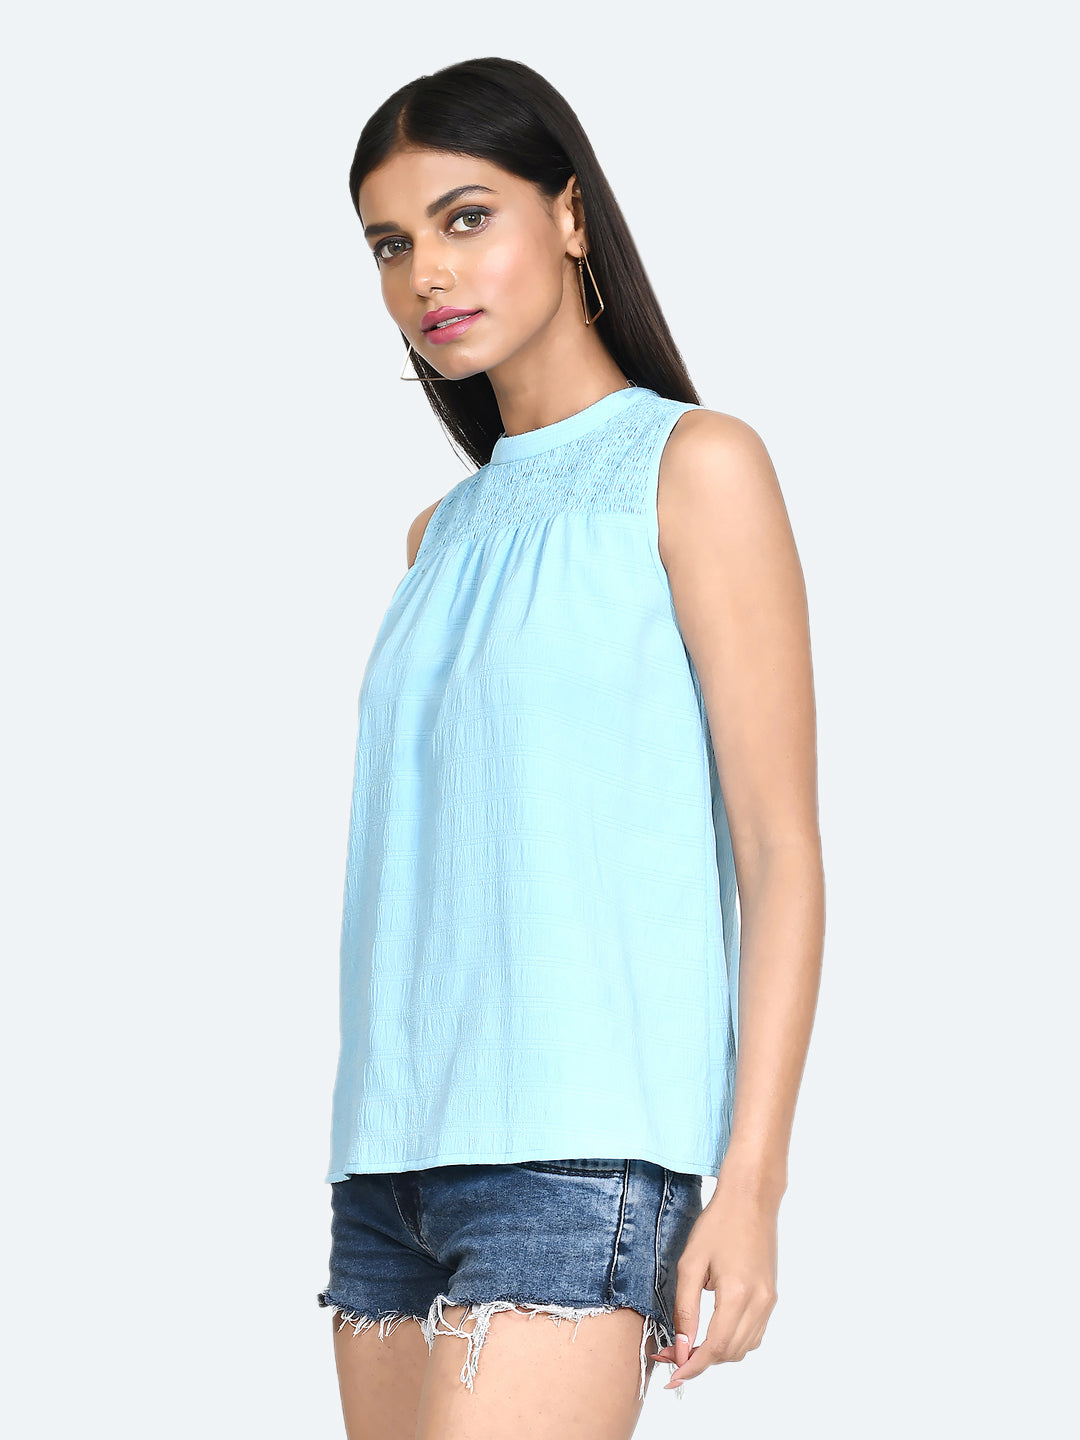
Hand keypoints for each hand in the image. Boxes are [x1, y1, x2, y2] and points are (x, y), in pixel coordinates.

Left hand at [652, 1174, 779, 1389]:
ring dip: (718, 1353)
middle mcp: (759, 1303)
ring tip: (689, 1344)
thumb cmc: (717, 1224)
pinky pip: (755, 1333)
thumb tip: (681, 1347)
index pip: (715, 1348)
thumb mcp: (690, 1263)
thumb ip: (685, 1308)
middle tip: (671, 1354)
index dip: (692, 1366)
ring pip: (745, 1348)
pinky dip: (734, 1341)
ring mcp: (769, 1301)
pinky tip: (713, 1331)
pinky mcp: (771, 1296)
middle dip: (700, 1361)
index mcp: (738, 1295)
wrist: (751, 1198)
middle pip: (730, 1353)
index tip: (671, 1375)